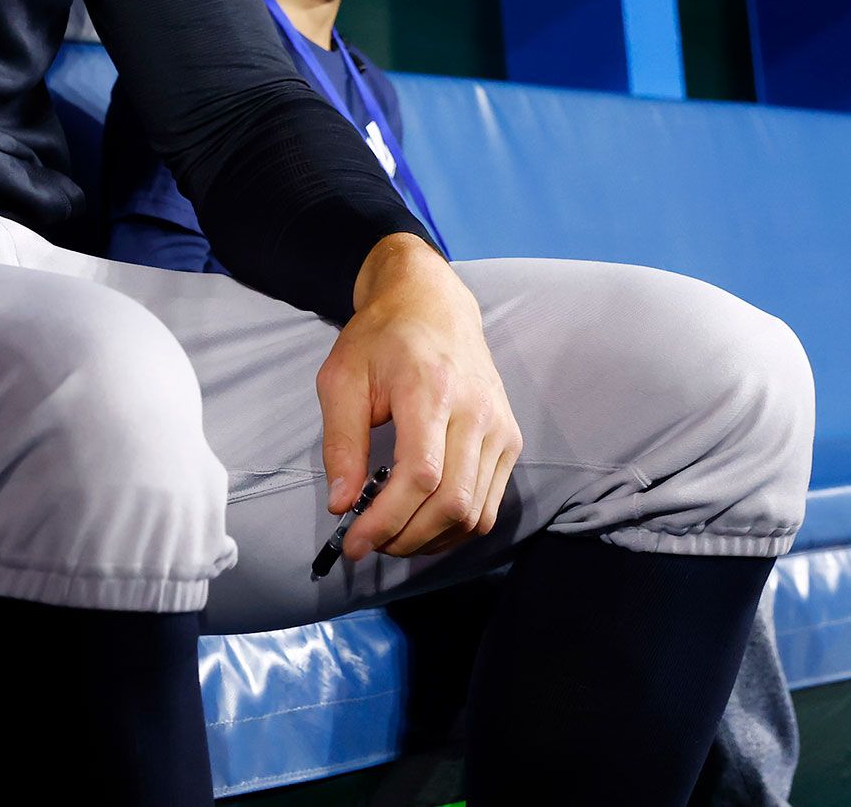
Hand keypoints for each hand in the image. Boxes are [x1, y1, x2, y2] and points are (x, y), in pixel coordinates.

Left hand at [316, 234, 521, 561]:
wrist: (432, 306)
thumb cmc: (379, 340)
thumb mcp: (341, 379)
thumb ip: (341, 442)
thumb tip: (340, 504)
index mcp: (430, 390)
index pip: (420, 475)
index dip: (386, 519)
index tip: (353, 543)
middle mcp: (475, 412)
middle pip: (452, 503)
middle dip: (406, 538)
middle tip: (369, 545)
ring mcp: (500, 429)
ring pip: (475, 512)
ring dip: (430, 540)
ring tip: (390, 537)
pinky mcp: (510, 441)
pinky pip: (489, 504)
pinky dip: (455, 527)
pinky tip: (421, 525)